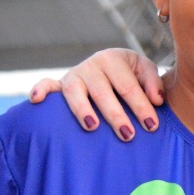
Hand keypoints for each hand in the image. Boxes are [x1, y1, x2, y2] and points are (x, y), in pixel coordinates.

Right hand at [29, 49, 162, 140]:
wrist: (111, 68)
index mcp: (114, 59)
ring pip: (75, 92)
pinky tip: (36, 100)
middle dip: (116, 115)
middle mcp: (92, 65)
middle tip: (128, 135)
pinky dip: (40, 90)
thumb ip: (153, 83)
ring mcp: (74, 74)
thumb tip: (157, 100)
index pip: (128, 86)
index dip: (141, 106)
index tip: (152, 126)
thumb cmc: (132, 74)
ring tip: (92, 127)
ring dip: (82, 110)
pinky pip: (47, 85)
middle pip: (103, 92)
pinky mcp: (60, 84)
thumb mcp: (145, 72)